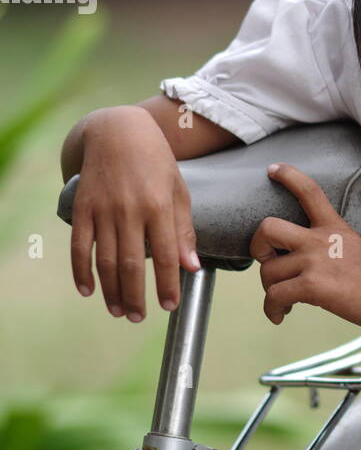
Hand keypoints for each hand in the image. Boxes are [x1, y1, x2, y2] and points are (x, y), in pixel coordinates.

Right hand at [71, 106, 199, 320]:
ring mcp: (103, 209)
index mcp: (159, 205)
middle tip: (140, 318)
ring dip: (111, 291)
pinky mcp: (82, 208)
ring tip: (119, 311)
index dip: (167, 284)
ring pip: (106, 260)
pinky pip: (80, 245)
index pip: (165, 255)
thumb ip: (183, 230)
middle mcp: (130, 210)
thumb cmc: (156, 161)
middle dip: (136, 296)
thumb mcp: (178, 190)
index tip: (170, 305)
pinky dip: (81, 271)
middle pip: (132, 264)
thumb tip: (191, 267)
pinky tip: (88, 290)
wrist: (117, 131)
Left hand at [251, 162, 360, 327]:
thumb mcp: (353, 247)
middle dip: (257, 247)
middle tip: (268, 262)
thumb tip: (306, 269)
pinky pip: (274, 296)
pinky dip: (272, 309)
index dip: (288, 176)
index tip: (273, 170)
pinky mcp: (312, 285)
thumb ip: (328, 249)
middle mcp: (319, 239)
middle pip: (268, 227)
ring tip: (283, 301)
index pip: (308, 190)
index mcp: (332, 226)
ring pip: (268, 272)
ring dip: (271, 290)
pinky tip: (280, 316)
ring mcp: (314, 261)